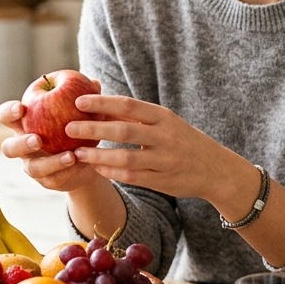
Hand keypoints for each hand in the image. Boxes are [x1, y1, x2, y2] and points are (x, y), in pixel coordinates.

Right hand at [0, 89, 104, 193]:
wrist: (86, 159)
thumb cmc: (76, 128)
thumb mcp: (80, 113)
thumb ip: (84, 98)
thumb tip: (94, 83)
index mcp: (25, 124)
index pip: (5, 116)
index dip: (8, 112)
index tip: (20, 108)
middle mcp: (23, 146)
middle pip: (9, 148)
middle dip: (21, 144)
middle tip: (37, 139)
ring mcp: (33, 165)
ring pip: (33, 168)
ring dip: (50, 162)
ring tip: (69, 156)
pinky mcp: (48, 181)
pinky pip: (53, 179)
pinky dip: (67, 172)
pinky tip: (80, 164)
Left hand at [65, 94, 258, 211]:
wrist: (216, 170)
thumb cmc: (182, 141)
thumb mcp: (166, 123)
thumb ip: (138, 117)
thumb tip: (101, 106)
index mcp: (164, 117)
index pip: (129, 105)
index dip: (103, 103)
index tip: (79, 101)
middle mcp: (165, 137)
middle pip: (123, 130)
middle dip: (93, 129)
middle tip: (68, 127)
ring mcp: (164, 160)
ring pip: (125, 157)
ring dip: (98, 156)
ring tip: (77, 153)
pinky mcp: (163, 181)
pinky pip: (132, 177)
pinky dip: (112, 173)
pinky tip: (97, 169)